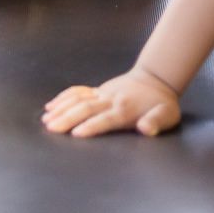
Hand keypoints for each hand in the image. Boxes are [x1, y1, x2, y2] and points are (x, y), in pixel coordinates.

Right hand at [41, 66, 181, 137]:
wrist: (156, 78)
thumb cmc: (162, 103)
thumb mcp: (167, 115)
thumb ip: (156, 122)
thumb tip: (146, 129)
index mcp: (125, 110)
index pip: (105, 119)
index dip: (91, 126)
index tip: (75, 134)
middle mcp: (110, 100)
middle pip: (86, 108)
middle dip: (68, 118)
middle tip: (51, 129)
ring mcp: (102, 93)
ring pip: (78, 99)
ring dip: (61, 108)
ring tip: (46, 120)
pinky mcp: (98, 90)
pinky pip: (78, 91)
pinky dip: (64, 97)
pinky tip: (51, 106)